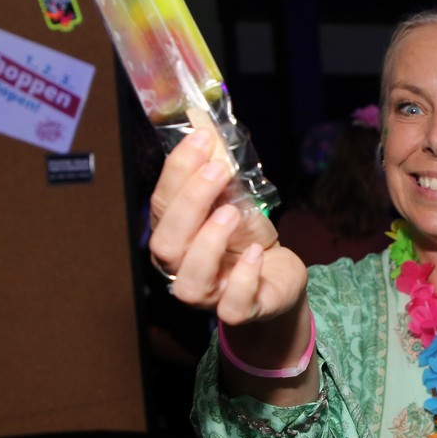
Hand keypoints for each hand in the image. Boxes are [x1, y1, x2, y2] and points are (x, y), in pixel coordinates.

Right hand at [148, 125, 306, 327]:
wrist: (274, 279)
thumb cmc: (244, 238)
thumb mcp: (232, 199)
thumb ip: (218, 172)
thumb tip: (206, 126)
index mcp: (173, 235)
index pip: (161, 204)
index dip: (178, 171)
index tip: (203, 140)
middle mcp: (181, 268)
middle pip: (166, 243)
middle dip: (191, 202)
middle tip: (219, 170)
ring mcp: (209, 295)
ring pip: (189, 282)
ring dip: (209, 242)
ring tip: (232, 213)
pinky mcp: (241, 311)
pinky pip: (231, 307)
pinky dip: (242, 279)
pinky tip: (255, 253)